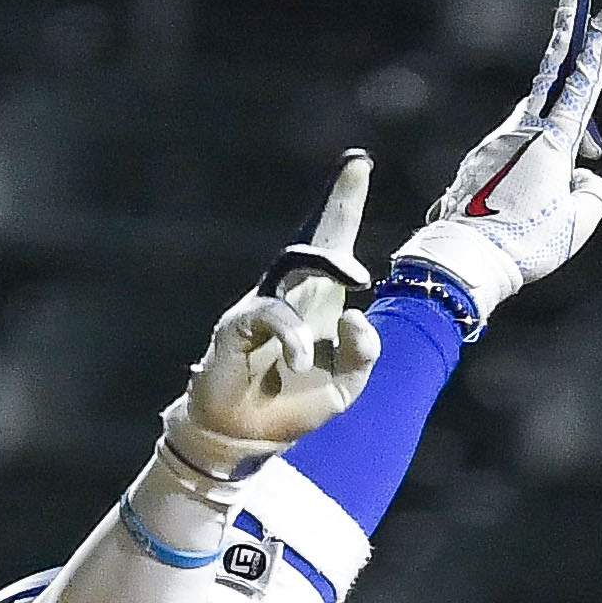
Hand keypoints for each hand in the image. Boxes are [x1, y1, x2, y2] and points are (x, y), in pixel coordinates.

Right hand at [171, 153, 385, 473]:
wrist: (244, 439)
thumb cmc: (292, 404)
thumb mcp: (346, 385)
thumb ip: (363, 352)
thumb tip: (357, 313)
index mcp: (317, 302)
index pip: (333, 247)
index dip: (344, 205)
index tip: (359, 163)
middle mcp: (289, 294)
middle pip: (313, 238)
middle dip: (338, 202)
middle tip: (357, 169)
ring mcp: (262, 305)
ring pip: (295, 265)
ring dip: (327, 263)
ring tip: (354, 274)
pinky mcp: (238, 326)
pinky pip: (271, 315)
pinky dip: (292, 336)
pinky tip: (300, 359)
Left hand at [395, 0, 601, 327]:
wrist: (464, 260)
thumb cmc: (525, 244)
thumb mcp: (578, 223)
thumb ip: (593, 193)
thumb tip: (583, 178)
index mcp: (551, 142)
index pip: (580, 85)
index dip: (597, 50)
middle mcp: (520, 132)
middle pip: (550, 74)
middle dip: (568, 30)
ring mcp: (494, 144)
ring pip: (533, 124)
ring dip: (553, 140)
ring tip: (552, 192)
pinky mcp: (478, 163)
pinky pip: (513, 156)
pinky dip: (529, 168)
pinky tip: (521, 213)